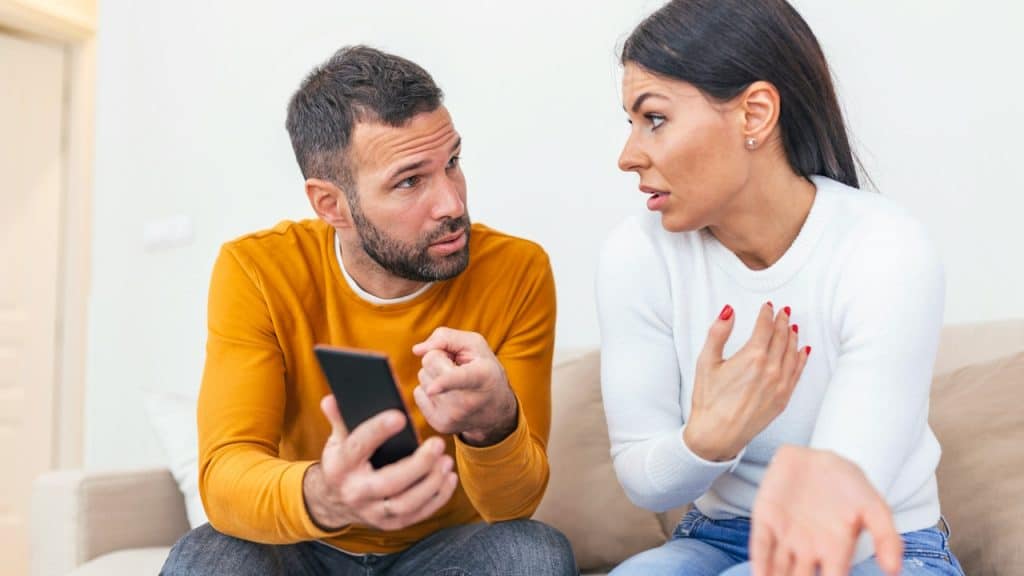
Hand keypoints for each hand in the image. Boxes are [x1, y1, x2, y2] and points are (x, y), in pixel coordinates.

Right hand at [303, 395, 458, 531]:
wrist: (334, 501)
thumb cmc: (343, 460)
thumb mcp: (337, 439)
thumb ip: (340, 418)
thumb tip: (331, 399)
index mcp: (340, 466)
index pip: (358, 447)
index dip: (378, 431)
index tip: (400, 416)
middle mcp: (355, 492)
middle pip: (388, 483)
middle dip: (417, 465)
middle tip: (437, 444)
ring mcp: (372, 512)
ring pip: (405, 504)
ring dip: (430, 484)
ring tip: (446, 461)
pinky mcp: (389, 524)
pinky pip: (417, 515)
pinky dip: (437, 498)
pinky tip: (448, 478)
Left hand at [412, 327, 517, 446]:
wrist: (496, 410)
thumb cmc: (485, 370)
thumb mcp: (476, 345)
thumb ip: (447, 337)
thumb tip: (417, 350)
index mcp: (481, 377)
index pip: (458, 378)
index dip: (444, 382)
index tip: (432, 389)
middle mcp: (466, 400)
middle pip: (429, 362)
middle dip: (439, 358)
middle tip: (457, 367)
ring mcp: (452, 415)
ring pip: (422, 377)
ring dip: (434, 375)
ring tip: (455, 383)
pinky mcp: (440, 424)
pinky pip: (418, 393)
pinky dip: (429, 390)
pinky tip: (447, 395)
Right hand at [685, 303, 809, 460]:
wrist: (717, 434)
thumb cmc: (709, 401)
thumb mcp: (706, 362)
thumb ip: (718, 333)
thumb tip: (728, 311)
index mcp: (752, 357)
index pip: (765, 327)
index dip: (767, 314)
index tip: (767, 307)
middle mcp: (771, 369)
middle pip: (782, 337)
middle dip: (782, 322)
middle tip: (783, 312)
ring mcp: (780, 384)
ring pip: (792, 353)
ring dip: (792, 337)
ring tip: (792, 326)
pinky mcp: (783, 398)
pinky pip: (797, 372)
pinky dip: (801, 358)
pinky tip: (802, 350)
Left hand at [751, 446, 902, 575]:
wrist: (822, 457)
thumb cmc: (850, 486)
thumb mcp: (874, 507)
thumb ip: (886, 537)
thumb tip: (893, 571)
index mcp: (835, 552)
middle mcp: (808, 550)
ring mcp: (785, 536)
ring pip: (777, 569)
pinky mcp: (766, 520)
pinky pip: (760, 545)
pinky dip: (759, 561)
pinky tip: (759, 574)